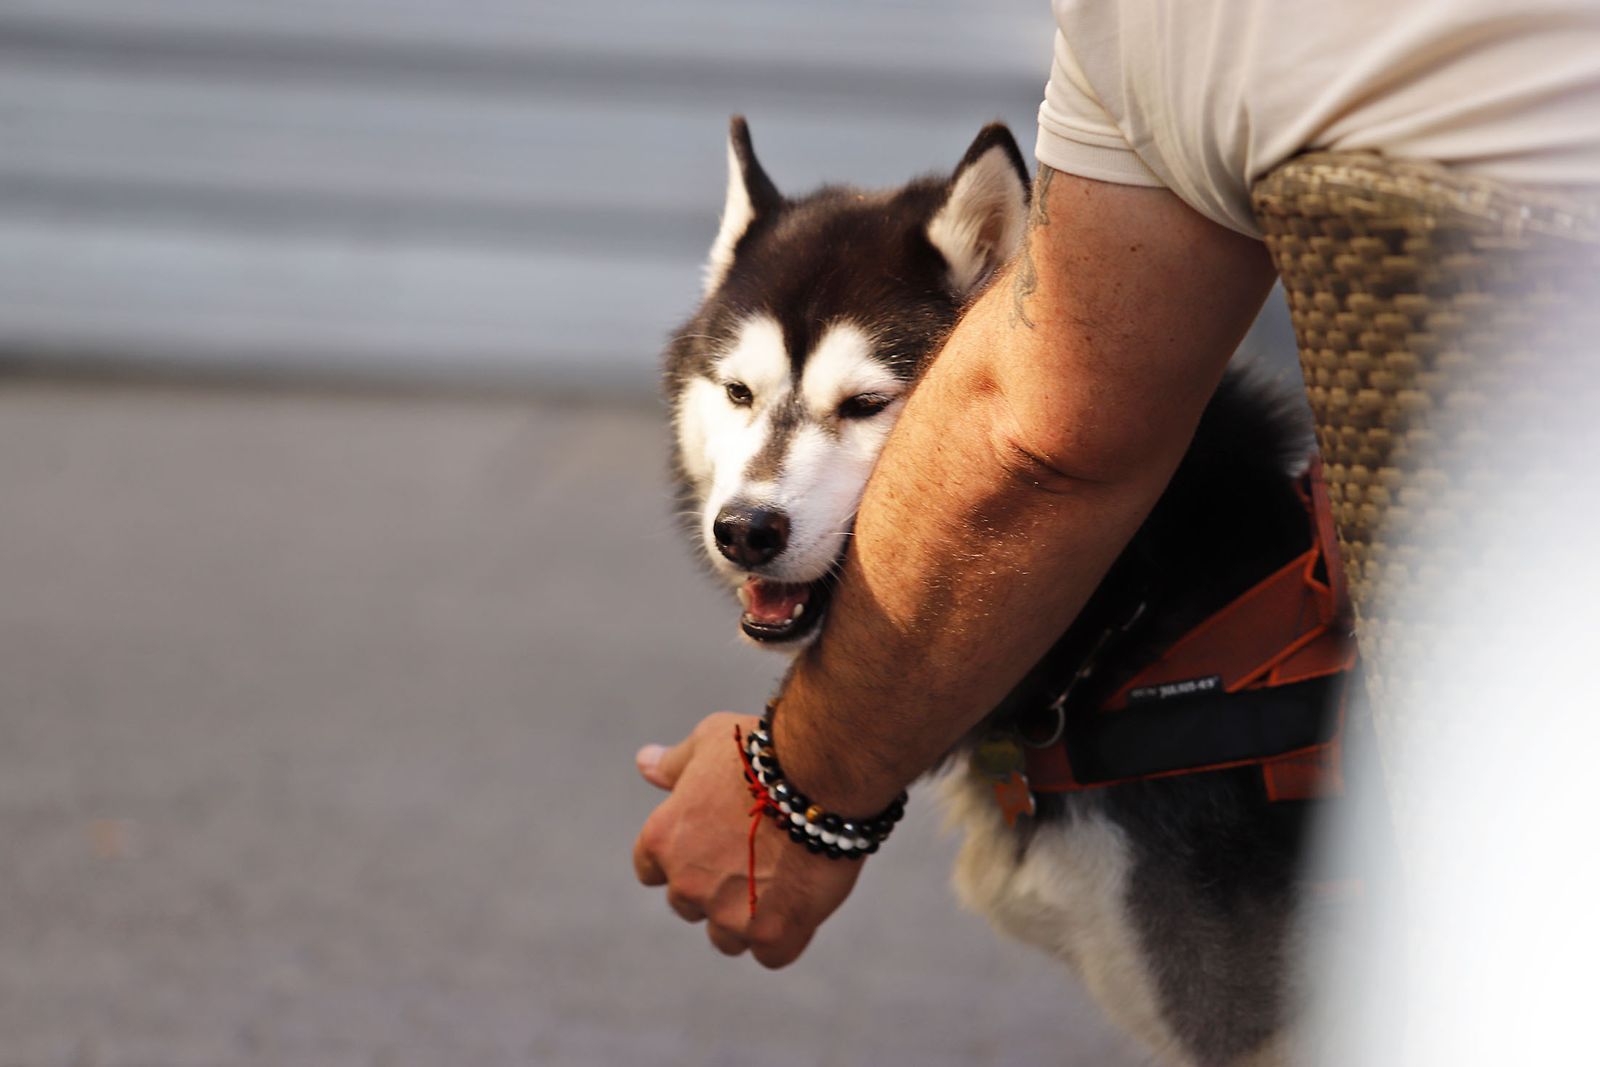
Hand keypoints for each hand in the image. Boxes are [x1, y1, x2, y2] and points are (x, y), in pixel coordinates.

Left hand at [632, 711, 864, 967]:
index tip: (709, 848)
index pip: (650, 869)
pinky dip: (784, 937)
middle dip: (714, 889)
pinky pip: (770, 955)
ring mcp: (728, 913)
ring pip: (727, 937)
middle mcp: (686, 882)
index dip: (679, 860)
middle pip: (688, 906)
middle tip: (755, 859)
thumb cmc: (764, 752)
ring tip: (782, 882)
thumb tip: (643, 762)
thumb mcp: (709, 742)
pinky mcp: (772, 933)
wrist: (819, 773)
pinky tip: (801, 907)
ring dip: (747, 918)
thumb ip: (674, 764)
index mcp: (663, 839)